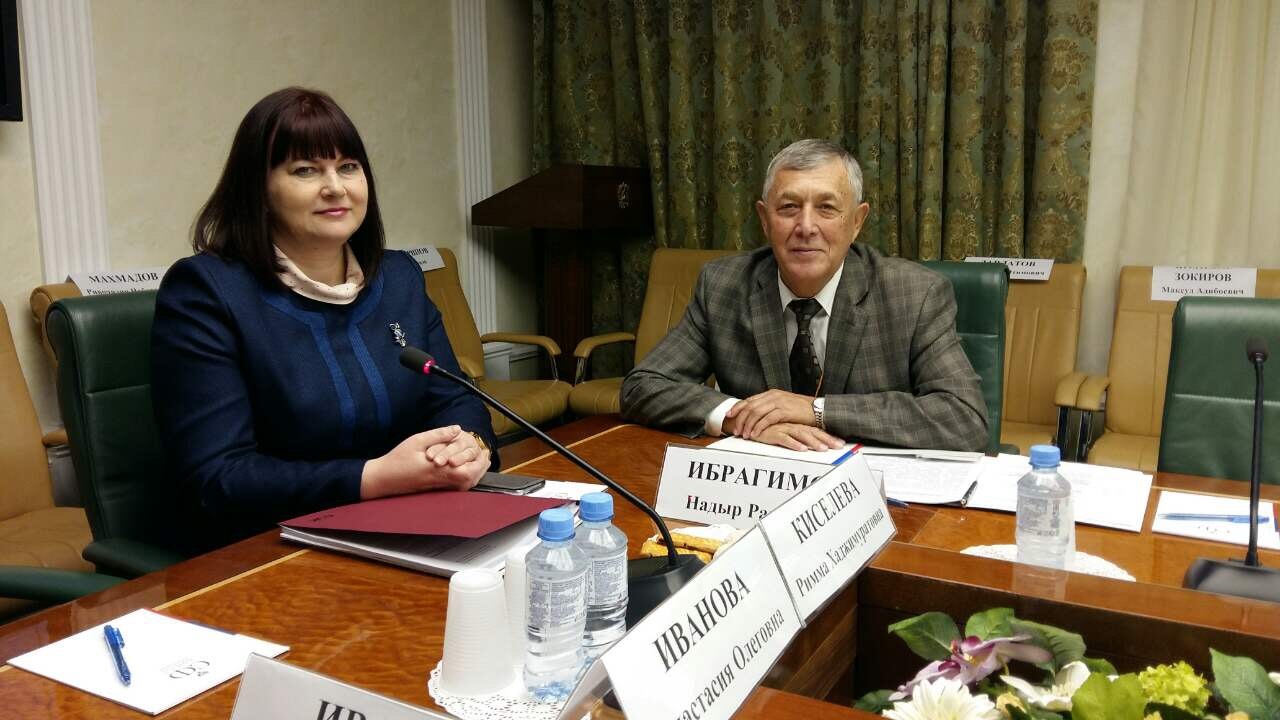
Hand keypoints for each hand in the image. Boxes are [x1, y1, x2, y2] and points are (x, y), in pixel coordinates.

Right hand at [360, 425, 490, 499]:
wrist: (383, 479)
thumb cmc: (398, 459)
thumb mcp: (417, 441)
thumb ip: (439, 435)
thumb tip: (457, 429)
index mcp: (439, 469)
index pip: (467, 471)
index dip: (479, 461)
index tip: (484, 451)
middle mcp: (441, 480)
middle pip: (470, 480)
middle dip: (481, 468)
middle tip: (486, 456)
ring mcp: (438, 487)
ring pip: (464, 485)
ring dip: (475, 473)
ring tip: (480, 462)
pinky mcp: (435, 489)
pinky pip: (456, 487)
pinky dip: (465, 479)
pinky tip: (466, 469)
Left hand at [724, 389, 817, 439]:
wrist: (817, 410)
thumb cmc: (799, 410)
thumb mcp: (781, 406)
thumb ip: (768, 408)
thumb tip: (754, 415)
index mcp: (770, 394)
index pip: (749, 400)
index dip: (737, 408)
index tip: (728, 415)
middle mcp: (772, 396)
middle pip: (750, 406)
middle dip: (740, 419)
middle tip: (736, 430)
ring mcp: (778, 402)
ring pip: (756, 412)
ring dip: (748, 425)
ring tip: (744, 435)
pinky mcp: (785, 411)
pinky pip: (768, 419)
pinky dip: (759, 427)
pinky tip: (755, 434)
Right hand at [752, 422, 844, 451]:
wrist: (748, 422)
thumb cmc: (767, 429)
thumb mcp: (784, 432)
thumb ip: (795, 436)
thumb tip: (809, 446)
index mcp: (797, 425)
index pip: (816, 430)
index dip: (828, 437)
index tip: (841, 444)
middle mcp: (792, 425)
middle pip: (812, 432)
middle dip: (827, 440)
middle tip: (838, 447)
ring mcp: (783, 428)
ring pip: (801, 435)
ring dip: (813, 442)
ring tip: (823, 450)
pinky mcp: (773, 432)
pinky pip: (785, 438)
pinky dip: (794, 444)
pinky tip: (802, 449)